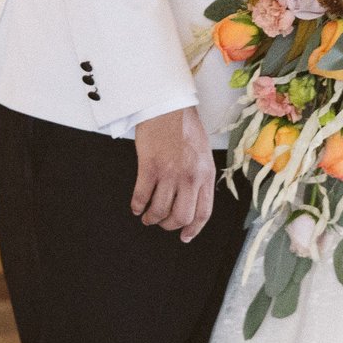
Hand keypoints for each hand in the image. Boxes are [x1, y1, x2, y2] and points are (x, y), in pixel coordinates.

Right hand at [131, 107, 216, 242]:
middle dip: (170, 226)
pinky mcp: (150, 167)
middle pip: (181, 216)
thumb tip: (193, 198)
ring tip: (147, 216)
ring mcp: (170, 173)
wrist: (168, 106)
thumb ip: (200, 176)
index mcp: (206, 174)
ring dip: (152, 218)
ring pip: (160, 210)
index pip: (203, 212)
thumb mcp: (203, 154)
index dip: (193, 229)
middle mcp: (190, 177)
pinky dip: (138, 206)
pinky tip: (136, 206)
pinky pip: (142, 196)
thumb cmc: (185, 126)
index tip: (185, 236)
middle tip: (162, 223)